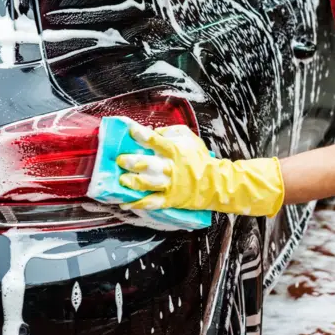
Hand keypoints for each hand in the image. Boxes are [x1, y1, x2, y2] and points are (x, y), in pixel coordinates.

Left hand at [116, 123, 285, 216]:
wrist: (214, 183)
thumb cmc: (198, 158)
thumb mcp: (188, 138)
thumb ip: (170, 132)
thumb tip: (152, 132)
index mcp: (175, 151)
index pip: (157, 141)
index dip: (143, 135)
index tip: (131, 130)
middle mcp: (170, 168)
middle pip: (149, 165)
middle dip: (133, 162)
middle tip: (120, 160)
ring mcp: (169, 186)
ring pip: (148, 184)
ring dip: (133, 182)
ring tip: (122, 180)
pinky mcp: (169, 200)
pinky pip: (151, 203)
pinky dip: (137, 204)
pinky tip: (125, 203)